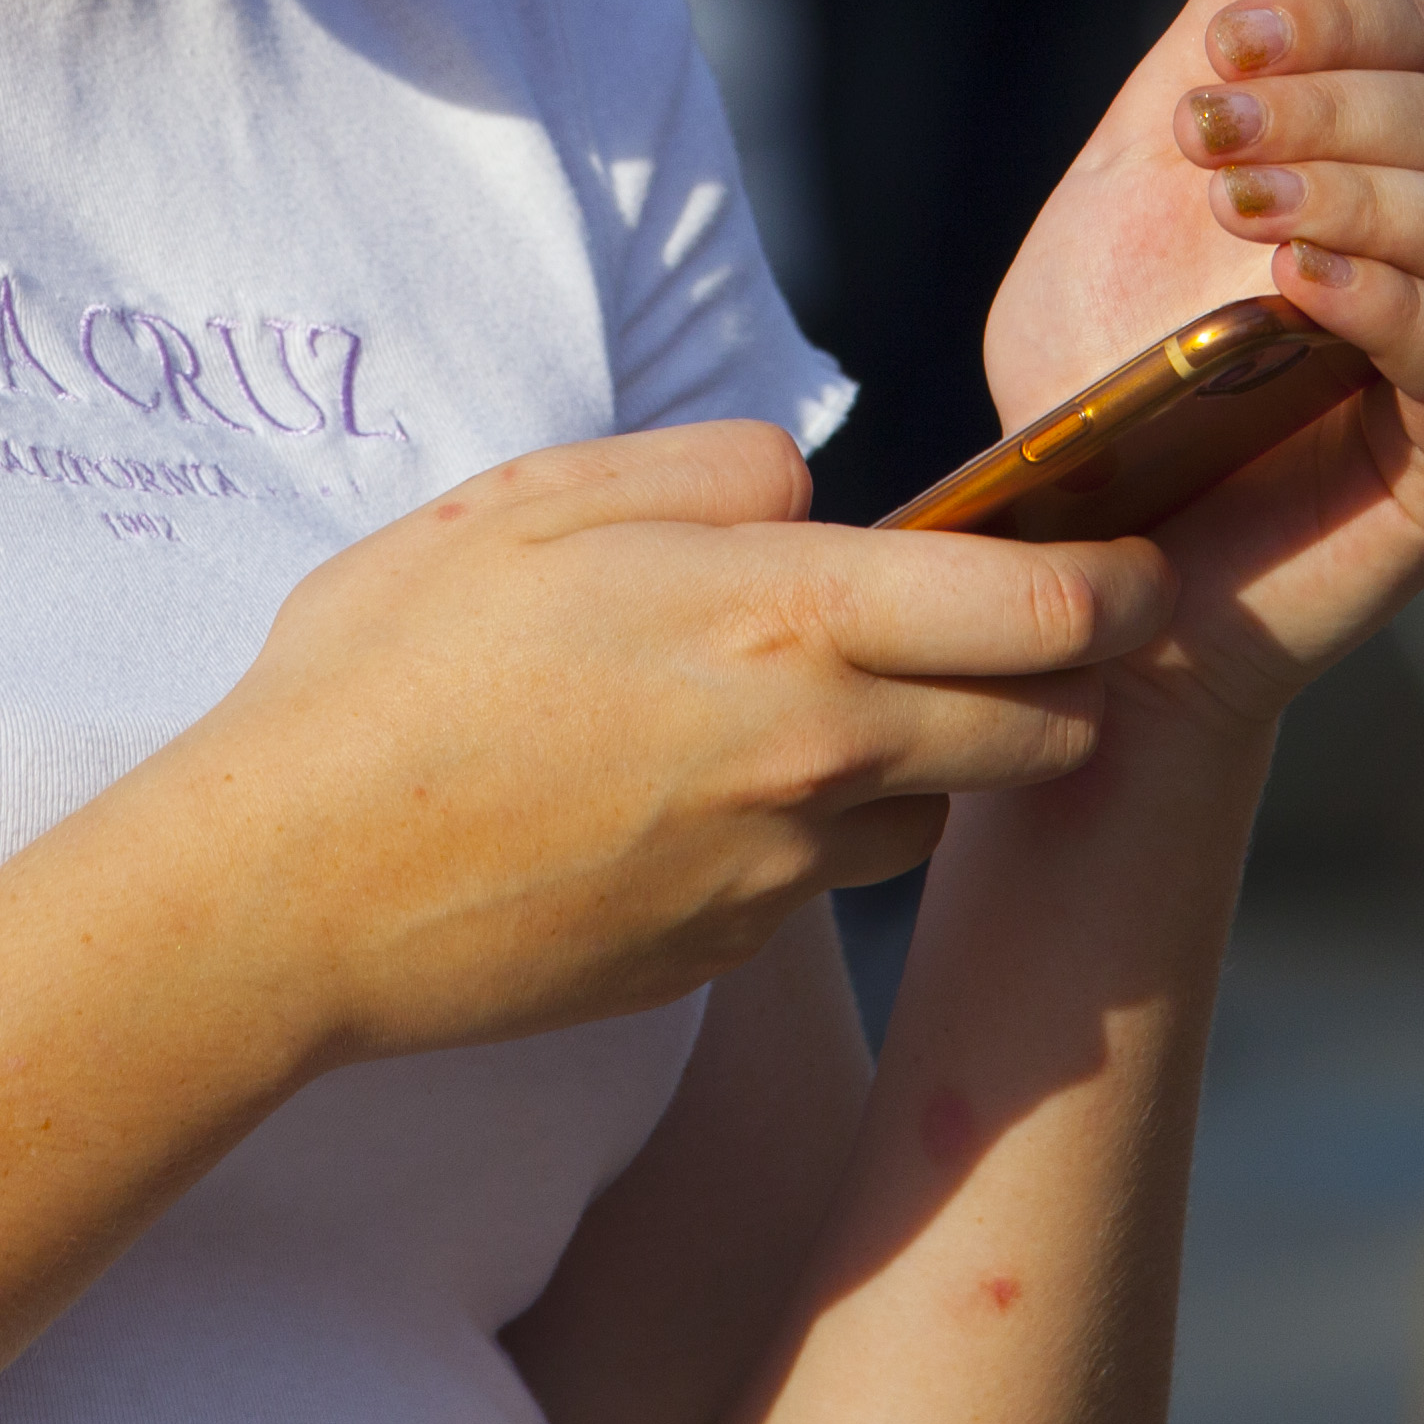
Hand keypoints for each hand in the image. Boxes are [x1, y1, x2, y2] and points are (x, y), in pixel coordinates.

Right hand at [153, 420, 1170, 1066]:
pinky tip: (701, 792)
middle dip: (1062, 680)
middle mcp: (818, 752)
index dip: (1124, 581)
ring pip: (941, 811)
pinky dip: (810, 829)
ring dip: (930, 762)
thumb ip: (707, 470)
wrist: (288, 888)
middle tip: (1020, 633)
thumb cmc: (390, 667)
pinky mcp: (731, 952)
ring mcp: (779, 871)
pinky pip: (823, 876)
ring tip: (824, 707)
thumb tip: (809, 487)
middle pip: (1048, 729)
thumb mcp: (534, 502)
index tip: (1135, 560)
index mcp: (786, 615)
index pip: (1050, 606)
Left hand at [978, 0, 1423, 729]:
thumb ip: (1240, 12)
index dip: (1330, 12)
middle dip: (1329, 101)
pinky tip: (1297, 284)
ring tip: (1238, 204)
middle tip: (1199, 132)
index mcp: (1406, 149)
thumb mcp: (1142, 162)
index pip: (1420, 31)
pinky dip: (1390, 302)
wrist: (1083, 562)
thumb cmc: (1112, 361)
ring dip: (1360, 189)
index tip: (1217, 42)